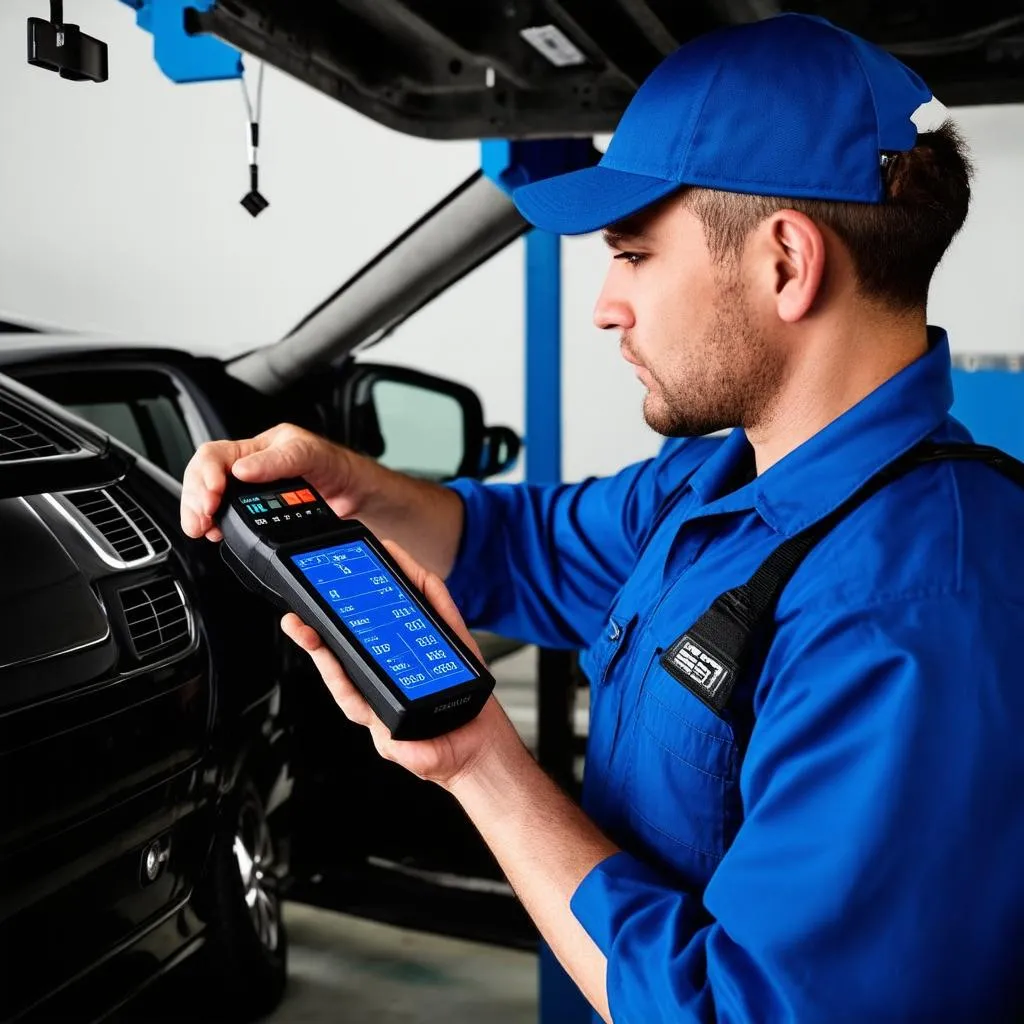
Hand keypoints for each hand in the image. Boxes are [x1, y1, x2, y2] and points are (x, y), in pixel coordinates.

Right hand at [180, 423, 365, 541]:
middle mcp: (246, 469)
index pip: (214, 456)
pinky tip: (216, 532)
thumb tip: (242, 470)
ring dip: (199, 513)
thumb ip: (277, 460)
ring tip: (202, 528)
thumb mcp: (308, 454)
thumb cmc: (333, 464)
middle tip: (200, 520)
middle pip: (203, 478)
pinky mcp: (256, 514)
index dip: (205, 475)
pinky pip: (225, 516)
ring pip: (209, 499)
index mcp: (254, 448)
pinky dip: (215, 525)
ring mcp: (249, 493)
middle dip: (195, 499)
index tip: (211, 496)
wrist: (354, 492)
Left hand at [281, 539, 524, 789]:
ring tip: (369, 560)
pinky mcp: (449, 644)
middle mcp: (393, 671)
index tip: (302, 629)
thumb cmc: (441, 753)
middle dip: (344, 605)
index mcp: (374, 700)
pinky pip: (438, 612)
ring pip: (399, 614)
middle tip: (322, 583)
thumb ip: (405, 750)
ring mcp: (421, 654)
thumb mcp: (418, 758)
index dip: (322, 650)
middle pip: (364, 633)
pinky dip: (427, 590)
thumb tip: (392, 740)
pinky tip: (415, 572)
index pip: (342, 672)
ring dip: (384, 585)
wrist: (480, 751)